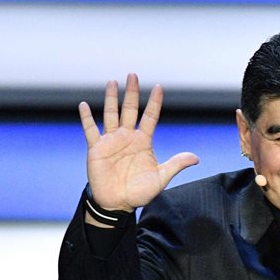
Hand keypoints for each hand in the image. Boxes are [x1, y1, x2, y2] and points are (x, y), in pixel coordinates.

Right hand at [79, 73, 198, 210]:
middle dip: (132, 92)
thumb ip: (176, 165)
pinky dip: (86, 118)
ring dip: (111, 98)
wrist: (117, 204)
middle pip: (130, 109)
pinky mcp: (96, 148)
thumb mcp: (161, 178)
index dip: (154, 102)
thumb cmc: (139, 192)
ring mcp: (111, 141)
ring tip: (112, 82)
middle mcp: (127, 137)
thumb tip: (196, 158)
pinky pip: (90, 130)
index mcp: (143, 141)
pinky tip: (83, 105)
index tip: (159, 87)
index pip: (150, 117)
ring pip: (111, 114)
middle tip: (133, 75)